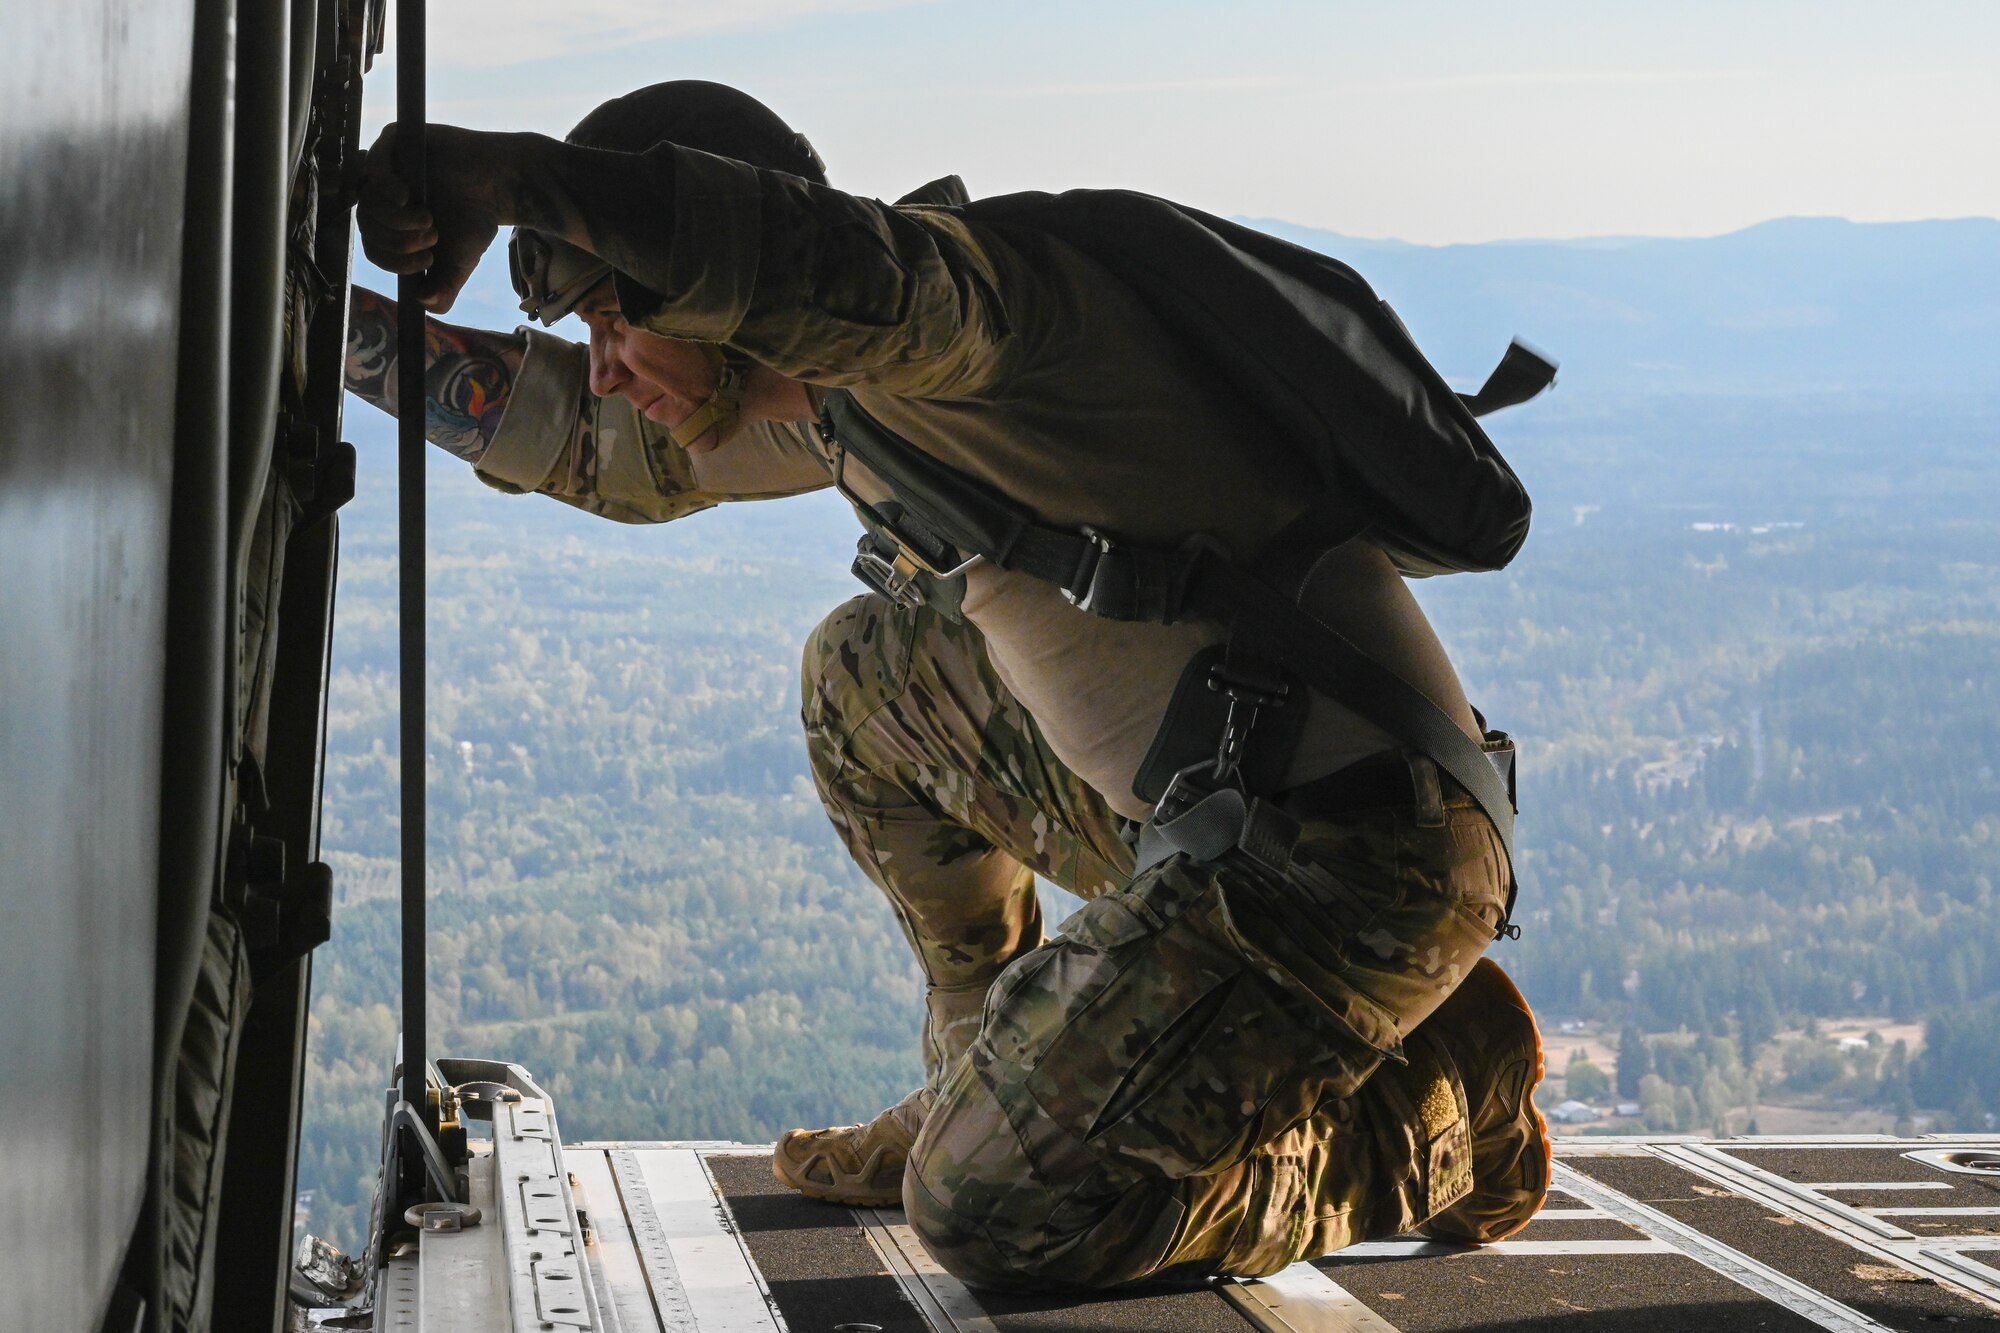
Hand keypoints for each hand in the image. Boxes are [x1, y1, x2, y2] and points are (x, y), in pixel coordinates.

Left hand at [356, 124, 513, 312]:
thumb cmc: (478, 220)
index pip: (374, 246)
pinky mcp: (396, 142)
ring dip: (395, 220)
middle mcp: (387, 196)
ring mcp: (389, 168)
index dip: (394, 261)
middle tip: (431, 239)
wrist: (500, 186)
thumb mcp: (459, 263)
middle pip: (367, 224)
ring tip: (427, 220)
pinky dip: (385, 187)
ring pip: (367, 200)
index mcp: (395, 223)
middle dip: (398, 242)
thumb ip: (443, 288)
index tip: (425, 262)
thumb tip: (425, 305)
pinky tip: (407, 197)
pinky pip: (372, 165)